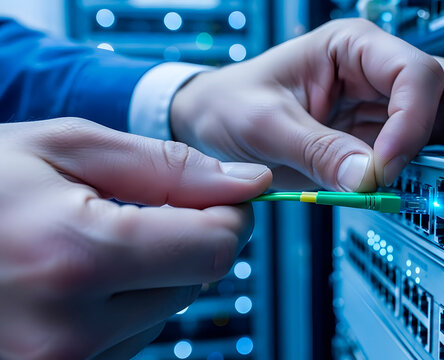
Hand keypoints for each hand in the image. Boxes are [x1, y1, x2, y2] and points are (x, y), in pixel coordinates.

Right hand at [0, 118, 270, 358]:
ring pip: (165, 315)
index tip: (218, 194)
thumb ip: (168, 167)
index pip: (214, 248)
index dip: (229, 215)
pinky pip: (127, 341)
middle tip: (138, 210)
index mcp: (76, 256)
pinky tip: (78, 278)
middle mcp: (68, 331)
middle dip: (187, 241)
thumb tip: (250, 183)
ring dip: (152, 276)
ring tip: (91, 243)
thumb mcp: (65, 148)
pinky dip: (122, 307)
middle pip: (195, 283)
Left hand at [171, 18, 443, 191]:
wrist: (216, 124)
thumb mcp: (263, 124)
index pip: (408, 72)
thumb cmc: (232, 105)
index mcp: (350, 47)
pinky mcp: (379, 139)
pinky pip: (423, 149)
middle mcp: (375, 71)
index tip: (390, 165)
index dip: (412, 119)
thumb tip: (368, 180)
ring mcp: (382, 106)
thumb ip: (316, 150)